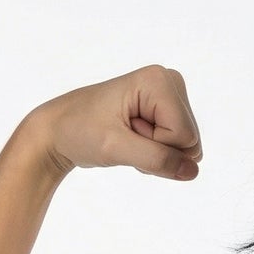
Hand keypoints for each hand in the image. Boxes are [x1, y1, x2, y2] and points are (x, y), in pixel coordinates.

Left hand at [30, 64, 203, 179]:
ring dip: (155, 154)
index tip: (126, 132)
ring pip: (186, 148)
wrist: (60, 129)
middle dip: (158, 151)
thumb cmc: (80, 131)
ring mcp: (170, 96)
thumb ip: (157, 160)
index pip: (185, 136)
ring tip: (127, 138)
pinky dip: (155, 153)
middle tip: (126, 137)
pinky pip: (179, 148)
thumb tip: (193, 172)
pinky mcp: (167, 110)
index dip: (157, 147)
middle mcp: (170, 81)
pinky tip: (133, 140)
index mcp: (158, 80)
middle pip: (190, 141)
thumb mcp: (116, 148)